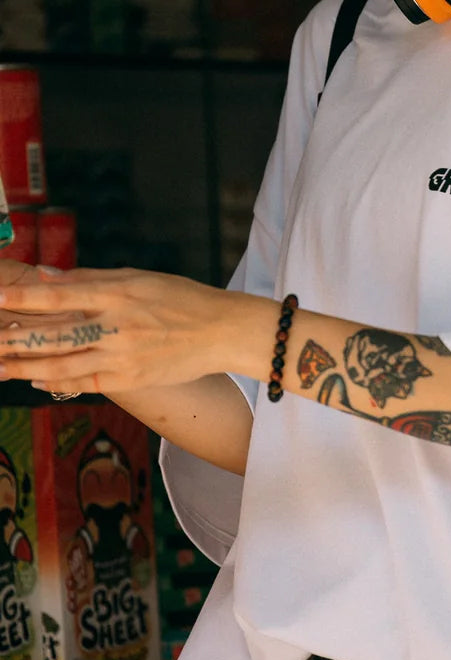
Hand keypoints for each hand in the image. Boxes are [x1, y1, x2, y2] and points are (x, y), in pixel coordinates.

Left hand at [0, 267, 233, 394]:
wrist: (222, 331)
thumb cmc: (182, 298)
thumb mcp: (140, 278)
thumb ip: (91, 279)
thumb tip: (46, 277)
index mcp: (119, 294)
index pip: (61, 295)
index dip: (25, 297)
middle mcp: (117, 326)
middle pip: (53, 335)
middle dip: (13, 340)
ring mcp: (122, 356)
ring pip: (61, 364)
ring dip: (23, 366)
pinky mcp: (129, 379)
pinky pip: (83, 382)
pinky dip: (55, 381)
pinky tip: (35, 379)